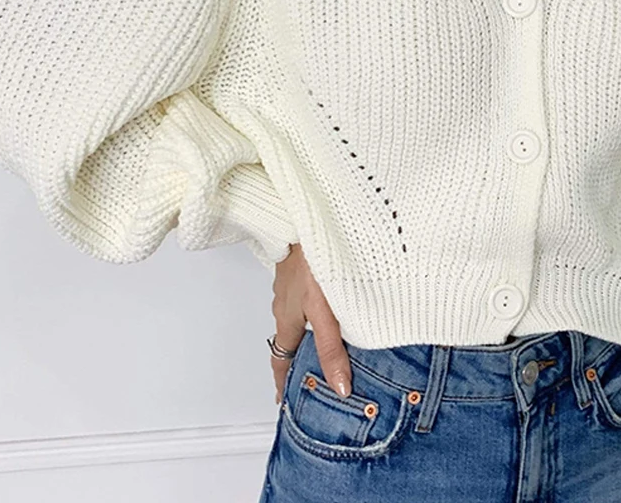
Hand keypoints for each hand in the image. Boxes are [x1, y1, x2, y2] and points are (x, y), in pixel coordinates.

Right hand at [270, 243, 352, 404]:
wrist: (307, 219)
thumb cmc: (311, 261)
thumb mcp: (324, 311)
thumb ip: (332, 348)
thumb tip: (340, 388)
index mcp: (287, 319)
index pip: (280, 360)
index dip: (282, 383)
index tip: (283, 401)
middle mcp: (285, 303)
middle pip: (289, 339)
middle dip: (298, 359)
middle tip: (311, 375)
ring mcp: (292, 284)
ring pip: (299, 316)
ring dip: (310, 331)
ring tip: (329, 342)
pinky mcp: (302, 267)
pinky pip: (306, 296)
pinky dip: (316, 308)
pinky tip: (334, 304)